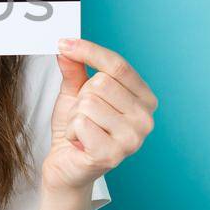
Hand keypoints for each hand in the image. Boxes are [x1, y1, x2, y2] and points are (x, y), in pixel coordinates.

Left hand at [42, 37, 157, 193]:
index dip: (89, 51)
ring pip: (89, 103)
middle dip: (82, 97)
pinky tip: (79, 143)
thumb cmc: (77, 128)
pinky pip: (81, 123)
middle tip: (83, 115)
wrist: (67, 165)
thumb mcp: (75, 93)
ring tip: (82, 130)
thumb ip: (75, 69)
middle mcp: (145, 119)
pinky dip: (72, 131)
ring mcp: (132, 139)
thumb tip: (67, 47)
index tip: (64, 43)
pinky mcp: (112, 155)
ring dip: (76, 116)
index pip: (118, 65)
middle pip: (102, 83)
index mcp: (145, 99)